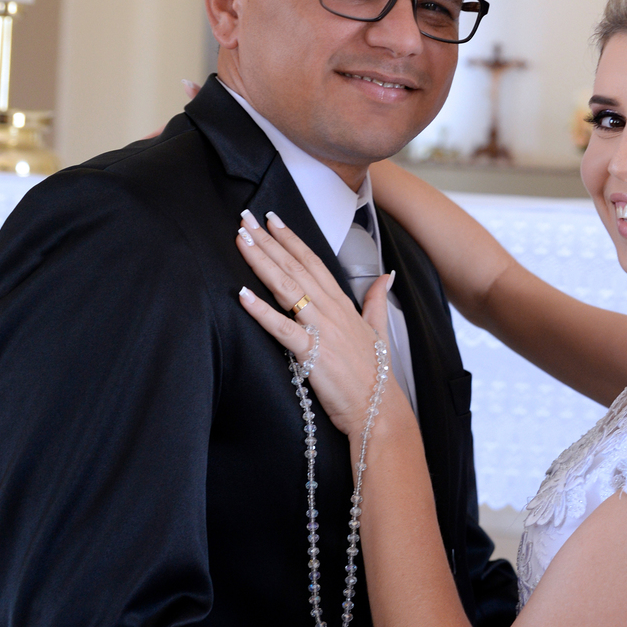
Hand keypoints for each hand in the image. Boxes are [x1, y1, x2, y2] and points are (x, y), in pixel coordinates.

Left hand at [236, 211, 395, 438]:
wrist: (379, 409)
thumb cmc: (375, 375)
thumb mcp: (379, 330)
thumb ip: (378, 299)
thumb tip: (386, 276)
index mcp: (342, 304)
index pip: (313, 262)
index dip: (291, 239)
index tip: (272, 220)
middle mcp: (331, 311)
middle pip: (295, 267)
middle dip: (268, 241)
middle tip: (245, 218)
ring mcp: (321, 330)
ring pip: (286, 288)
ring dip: (262, 262)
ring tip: (241, 241)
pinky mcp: (311, 354)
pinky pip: (282, 328)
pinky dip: (261, 311)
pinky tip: (242, 294)